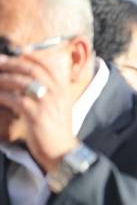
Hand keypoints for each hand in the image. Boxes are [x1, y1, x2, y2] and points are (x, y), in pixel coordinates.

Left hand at [0, 54, 79, 171]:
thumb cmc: (56, 129)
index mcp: (62, 89)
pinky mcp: (35, 114)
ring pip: (21, 82)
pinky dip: (2, 95)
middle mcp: (56, 92)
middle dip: (11, 64)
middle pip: (31, 69)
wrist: (61, 150)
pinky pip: (14, 99)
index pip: (46, 65)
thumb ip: (50, 91)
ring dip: (3, 78)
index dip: (31, 56)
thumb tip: (29, 81)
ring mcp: (46, 103)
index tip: (18, 53)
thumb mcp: (58, 106)